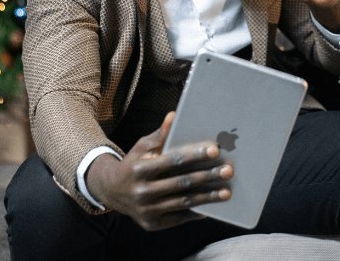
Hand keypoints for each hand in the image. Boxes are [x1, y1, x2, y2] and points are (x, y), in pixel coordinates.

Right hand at [86, 111, 233, 230]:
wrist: (111, 192)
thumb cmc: (133, 164)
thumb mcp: (141, 147)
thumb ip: (160, 135)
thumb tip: (174, 115)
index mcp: (139, 169)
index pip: (172, 161)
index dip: (194, 155)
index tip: (214, 150)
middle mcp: (142, 191)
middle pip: (181, 183)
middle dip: (207, 176)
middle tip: (228, 170)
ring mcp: (147, 210)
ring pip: (183, 202)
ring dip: (208, 197)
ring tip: (227, 191)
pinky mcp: (152, 224)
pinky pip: (179, 217)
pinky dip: (196, 212)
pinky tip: (212, 206)